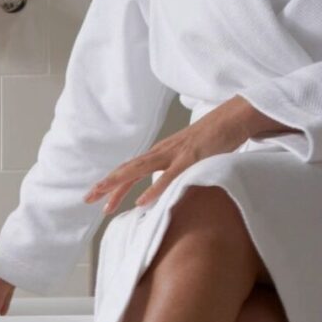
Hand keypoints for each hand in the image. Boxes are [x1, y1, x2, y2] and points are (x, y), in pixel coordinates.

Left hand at [84, 95, 292, 214]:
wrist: (235, 117)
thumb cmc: (214, 138)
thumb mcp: (188, 157)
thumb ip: (174, 170)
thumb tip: (165, 189)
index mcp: (160, 153)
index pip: (130, 170)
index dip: (112, 183)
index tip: (96, 198)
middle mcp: (161, 152)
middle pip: (127, 170)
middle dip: (105, 185)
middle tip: (86, 199)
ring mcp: (174, 154)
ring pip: (139, 171)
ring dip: (119, 187)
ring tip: (103, 204)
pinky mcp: (190, 157)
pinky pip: (169, 177)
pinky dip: (153, 190)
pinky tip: (140, 202)